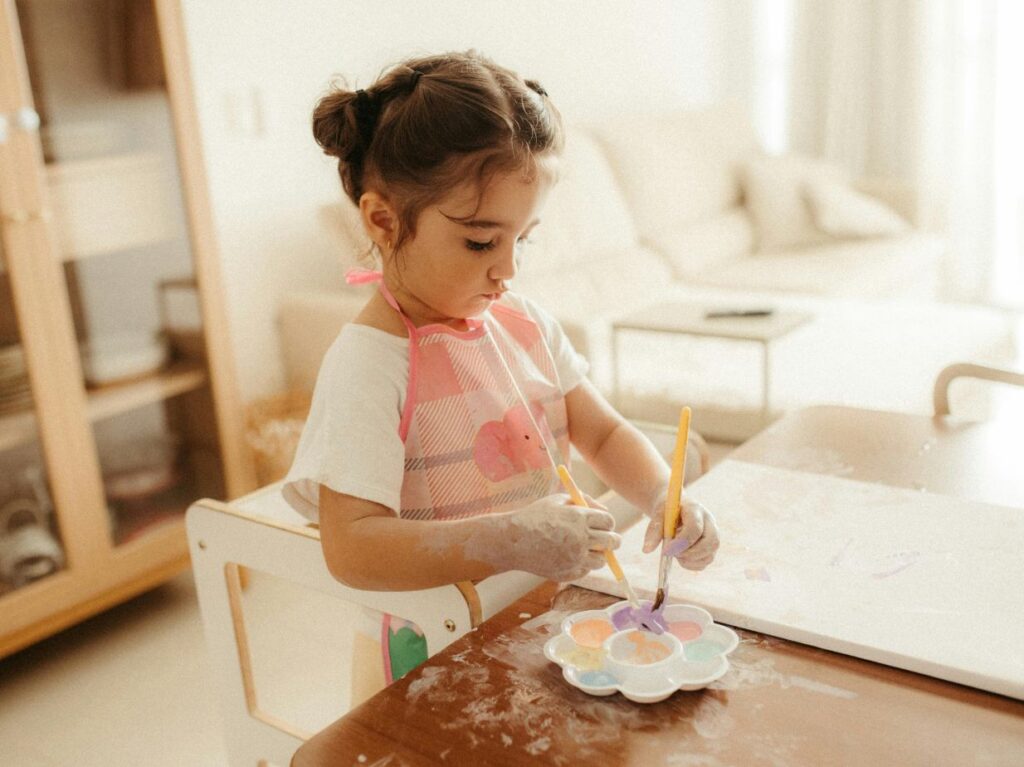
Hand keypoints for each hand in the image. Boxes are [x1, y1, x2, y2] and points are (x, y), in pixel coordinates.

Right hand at [478, 493, 620, 581]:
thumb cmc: (535, 516)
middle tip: (607, 539)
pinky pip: (586, 570)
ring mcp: (575, 558)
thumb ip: (584, 501)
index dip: (607, 523)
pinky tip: (568, 556)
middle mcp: (580, 538)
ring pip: (601, 560)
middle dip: (612, 540)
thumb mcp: (559, 500)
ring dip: (597, 554)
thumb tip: (605, 510)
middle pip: (612, 542)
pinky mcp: (568, 573)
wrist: (513, 540)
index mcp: (579, 517)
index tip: (603, 525)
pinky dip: (582, 564)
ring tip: (583, 548)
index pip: (609, 522)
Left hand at [642, 489, 719, 570]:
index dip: (681, 542)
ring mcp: (713, 535)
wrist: (674, 507)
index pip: (695, 527)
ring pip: (709, 554)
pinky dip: (692, 565)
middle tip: (673, 554)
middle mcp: (709, 522)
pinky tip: (681, 558)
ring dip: (690, 560)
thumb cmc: (667, 510)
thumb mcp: (658, 514)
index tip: (666, 550)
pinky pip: (705, 561)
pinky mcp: (710, 547)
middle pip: (711, 542)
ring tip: (675, 554)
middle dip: (690, 553)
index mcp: (695, 509)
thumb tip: (646, 550)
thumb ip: (654, 530)